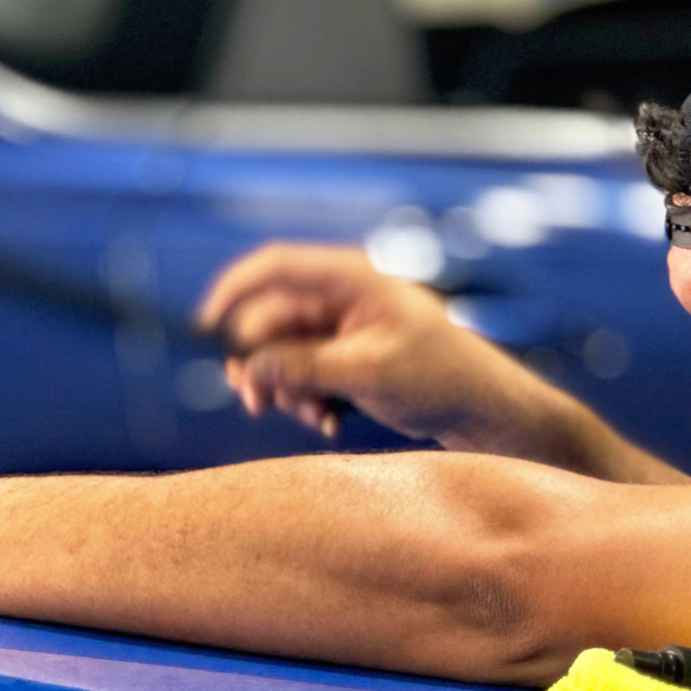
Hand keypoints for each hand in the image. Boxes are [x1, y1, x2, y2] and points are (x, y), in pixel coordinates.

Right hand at [198, 242, 537, 447]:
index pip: (276, 266)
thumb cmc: (442, 378)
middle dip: (262, 365)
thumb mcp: (369, 374)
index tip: (204, 324)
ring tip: (315, 419)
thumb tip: (249, 367)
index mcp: (352, 278)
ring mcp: (346, 329)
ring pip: (285, 354)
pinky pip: (306, 375)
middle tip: (257, 405)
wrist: (486, 410)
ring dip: (288, 390)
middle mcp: (344, 297)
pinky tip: (330, 424)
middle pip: (272, 321)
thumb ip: (305, 367)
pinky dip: (308, 399)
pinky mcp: (350, 359)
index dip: (233, 289)